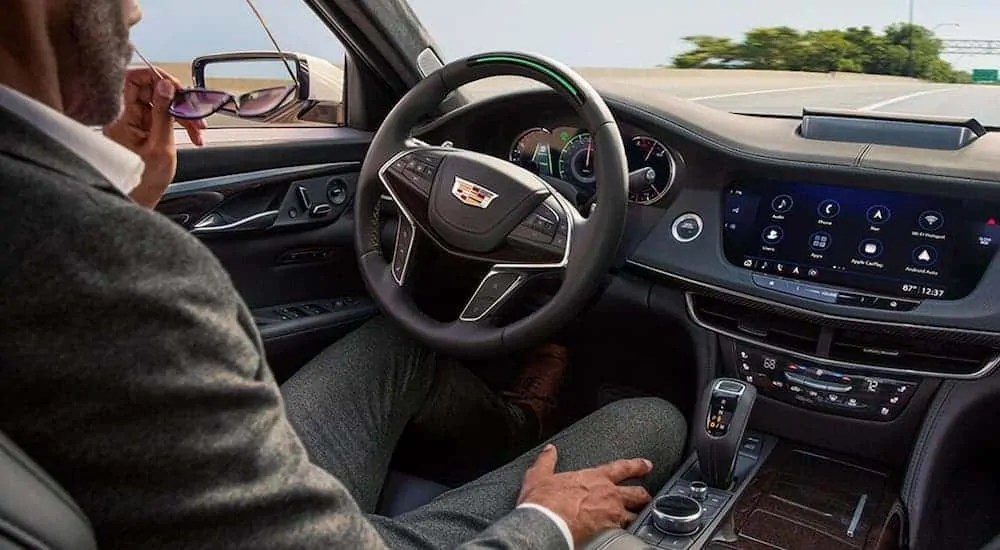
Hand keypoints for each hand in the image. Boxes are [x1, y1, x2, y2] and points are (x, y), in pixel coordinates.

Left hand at [103, 67, 205, 207]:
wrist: (138, 200)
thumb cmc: (143, 182)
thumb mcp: (160, 146)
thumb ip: (164, 113)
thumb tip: (166, 85)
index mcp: (121, 117)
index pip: (131, 79)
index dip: (154, 76)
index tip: (175, 85)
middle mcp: (123, 116)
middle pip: (149, 89)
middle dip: (176, 97)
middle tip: (193, 109)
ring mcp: (132, 122)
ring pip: (160, 102)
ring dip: (182, 112)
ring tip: (197, 128)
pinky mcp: (141, 129)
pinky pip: (161, 115)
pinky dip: (178, 121)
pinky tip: (191, 133)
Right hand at [518, 444, 652, 544]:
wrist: (547, 524)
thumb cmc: (544, 501)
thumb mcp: (540, 475)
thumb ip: (547, 461)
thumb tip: (549, 450)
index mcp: (593, 477)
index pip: (621, 467)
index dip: (636, 465)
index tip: (646, 465)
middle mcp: (607, 494)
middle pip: (636, 492)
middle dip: (644, 494)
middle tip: (647, 496)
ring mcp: (611, 514)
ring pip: (634, 514)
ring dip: (637, 515)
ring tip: (639, 517)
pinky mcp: (609, 532)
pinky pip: (625, 531)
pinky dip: (627, 531)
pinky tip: (626, 534)